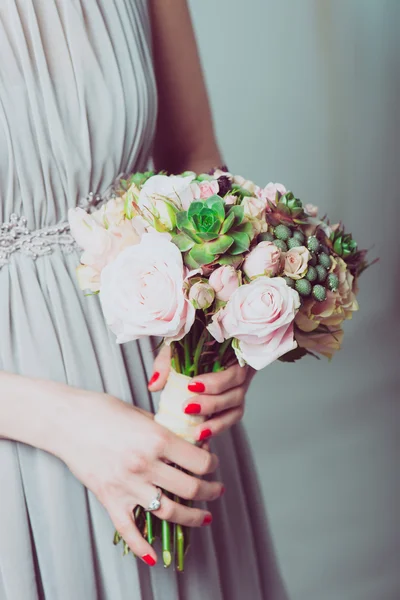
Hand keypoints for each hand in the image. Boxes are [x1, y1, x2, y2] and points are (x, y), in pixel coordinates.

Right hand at [55, 389, 222, 565]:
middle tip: (215, 490)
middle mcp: (145, 464)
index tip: (213, 464)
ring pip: (169, 511)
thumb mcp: (141, 413)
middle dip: (210, 491)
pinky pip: (129, 529)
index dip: (212, 464)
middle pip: (190, 488)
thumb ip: (164, 430)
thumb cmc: (102, 410)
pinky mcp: (109, 498)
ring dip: (192, 517)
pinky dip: (142, 546)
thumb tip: (187, 442)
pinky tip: (153, 556)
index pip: (199, 461)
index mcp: (157, 439)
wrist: (66, 420)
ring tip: (203, 516)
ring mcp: (127, 485)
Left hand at [149, 346, 254, 441]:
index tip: (191, 385)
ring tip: (197, 432)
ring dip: (217, 423)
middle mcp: (241, 374)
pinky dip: (216, 429)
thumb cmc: (190, 344)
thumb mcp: (177, 346)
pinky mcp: (231, 406)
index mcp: (234, 355)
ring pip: (236, 411)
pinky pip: (229, 420)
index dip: (216, 382)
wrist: (196, 351)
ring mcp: (238, 391)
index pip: (234, 370)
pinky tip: (201, 437)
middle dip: (213, 404)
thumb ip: (166, 362)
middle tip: (187, 408)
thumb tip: (154, 385)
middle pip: (237, 393)